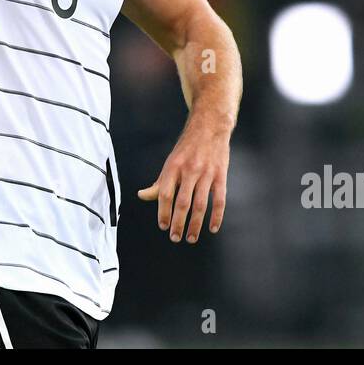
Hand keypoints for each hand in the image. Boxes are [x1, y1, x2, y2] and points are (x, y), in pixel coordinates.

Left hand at [137, 124, 228, 242]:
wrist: (210, 126)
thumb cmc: (187, 147)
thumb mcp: (170, 162)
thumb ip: (159, 182)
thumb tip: (142, 196)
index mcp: (173, 166)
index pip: (165, 194)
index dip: (163, 212)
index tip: (163, 226)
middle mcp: (189, 170)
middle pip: (182, 202)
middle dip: (178, 223)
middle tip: (175, 237)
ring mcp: (206, 173)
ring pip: (201, 204)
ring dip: (195, 224)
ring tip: (191, 238)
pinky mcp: (221, 175)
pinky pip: (219, 200)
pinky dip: (217, 216)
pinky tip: (213, 228)